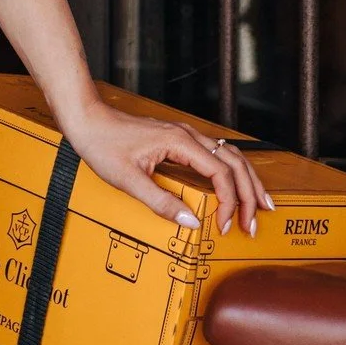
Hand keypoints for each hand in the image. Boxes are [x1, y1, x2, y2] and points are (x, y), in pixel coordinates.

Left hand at [63, 100, 273, 238]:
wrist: (85, 119)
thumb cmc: (102, 145)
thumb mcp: (127, 179)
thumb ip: (160, 202)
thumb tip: (192, 222)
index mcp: (180, 142)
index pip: (221, 174)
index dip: (230, 202)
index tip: (227, 225)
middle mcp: (187, 135)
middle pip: (234, 162)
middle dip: (249, 193)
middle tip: (254, 222)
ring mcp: (183, 136)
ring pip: (228, 155)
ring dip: (246, 180)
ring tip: (259, 204)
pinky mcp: (176, 140)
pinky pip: (213, 154)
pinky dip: (230, 172)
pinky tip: (232, 186)